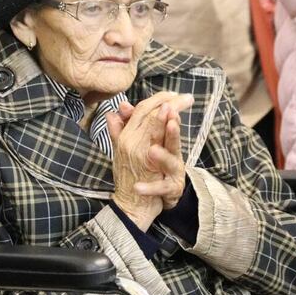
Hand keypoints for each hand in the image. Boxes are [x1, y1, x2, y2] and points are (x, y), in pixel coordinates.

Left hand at [107, 92, 192, 229]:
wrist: (149, 199)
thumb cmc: (150, 167)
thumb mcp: (140, 144)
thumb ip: (130, 124)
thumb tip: (123, 105)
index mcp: (163, 141)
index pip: (164, 122)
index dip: (165, 106)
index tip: (170, 95)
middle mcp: (171, 154)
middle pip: (171, 139)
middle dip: (170, 127)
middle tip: (170, 112)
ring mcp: (172, 172)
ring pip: (170, 162)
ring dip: (162, 156)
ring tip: (152, 151)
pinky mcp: (170, 190)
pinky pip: (160, 189)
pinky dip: (149, 188)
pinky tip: (138, 188)